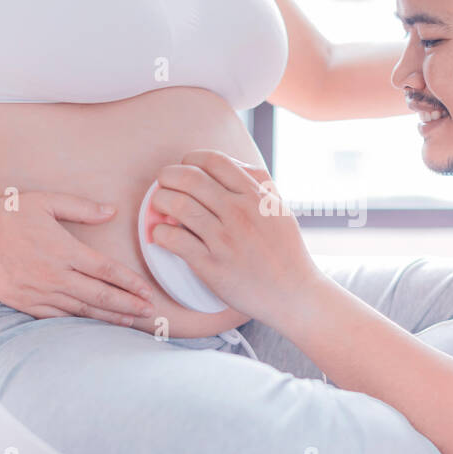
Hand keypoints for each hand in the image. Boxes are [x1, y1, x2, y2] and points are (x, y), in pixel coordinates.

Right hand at [0, 191, 155, 322]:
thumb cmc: (8, 214)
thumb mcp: (46, 202)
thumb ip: (82, 208)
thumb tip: (111, 211)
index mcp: (64, 250)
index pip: (106, 270)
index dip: (130, 283)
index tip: (147, 291)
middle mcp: (54, 275)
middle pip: (100, 295)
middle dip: (128, 305)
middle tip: (150, 313)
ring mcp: (38, 292)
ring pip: (81, 311)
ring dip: (108, 318)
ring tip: (130, 322)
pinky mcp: (24, 303)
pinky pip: (57, 318)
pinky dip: (78, 324)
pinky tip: (93, 326)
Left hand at [149, 150, 321, 321]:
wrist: (293, 294)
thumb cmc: (285, 252)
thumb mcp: (279, 210)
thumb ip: (258, 185)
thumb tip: (234, 165)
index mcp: (254, 196)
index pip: (213, 160)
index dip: (191, 159)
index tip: (184, 168)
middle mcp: (239, 213)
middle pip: (189, 178)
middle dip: (168, 176)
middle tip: (163, 184)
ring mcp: (224, 239)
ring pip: (178, 205)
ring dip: (159, 201)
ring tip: (158, 206)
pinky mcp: (211, 265)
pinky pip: (174, 240)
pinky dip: (160, 233)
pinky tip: (162, 235)